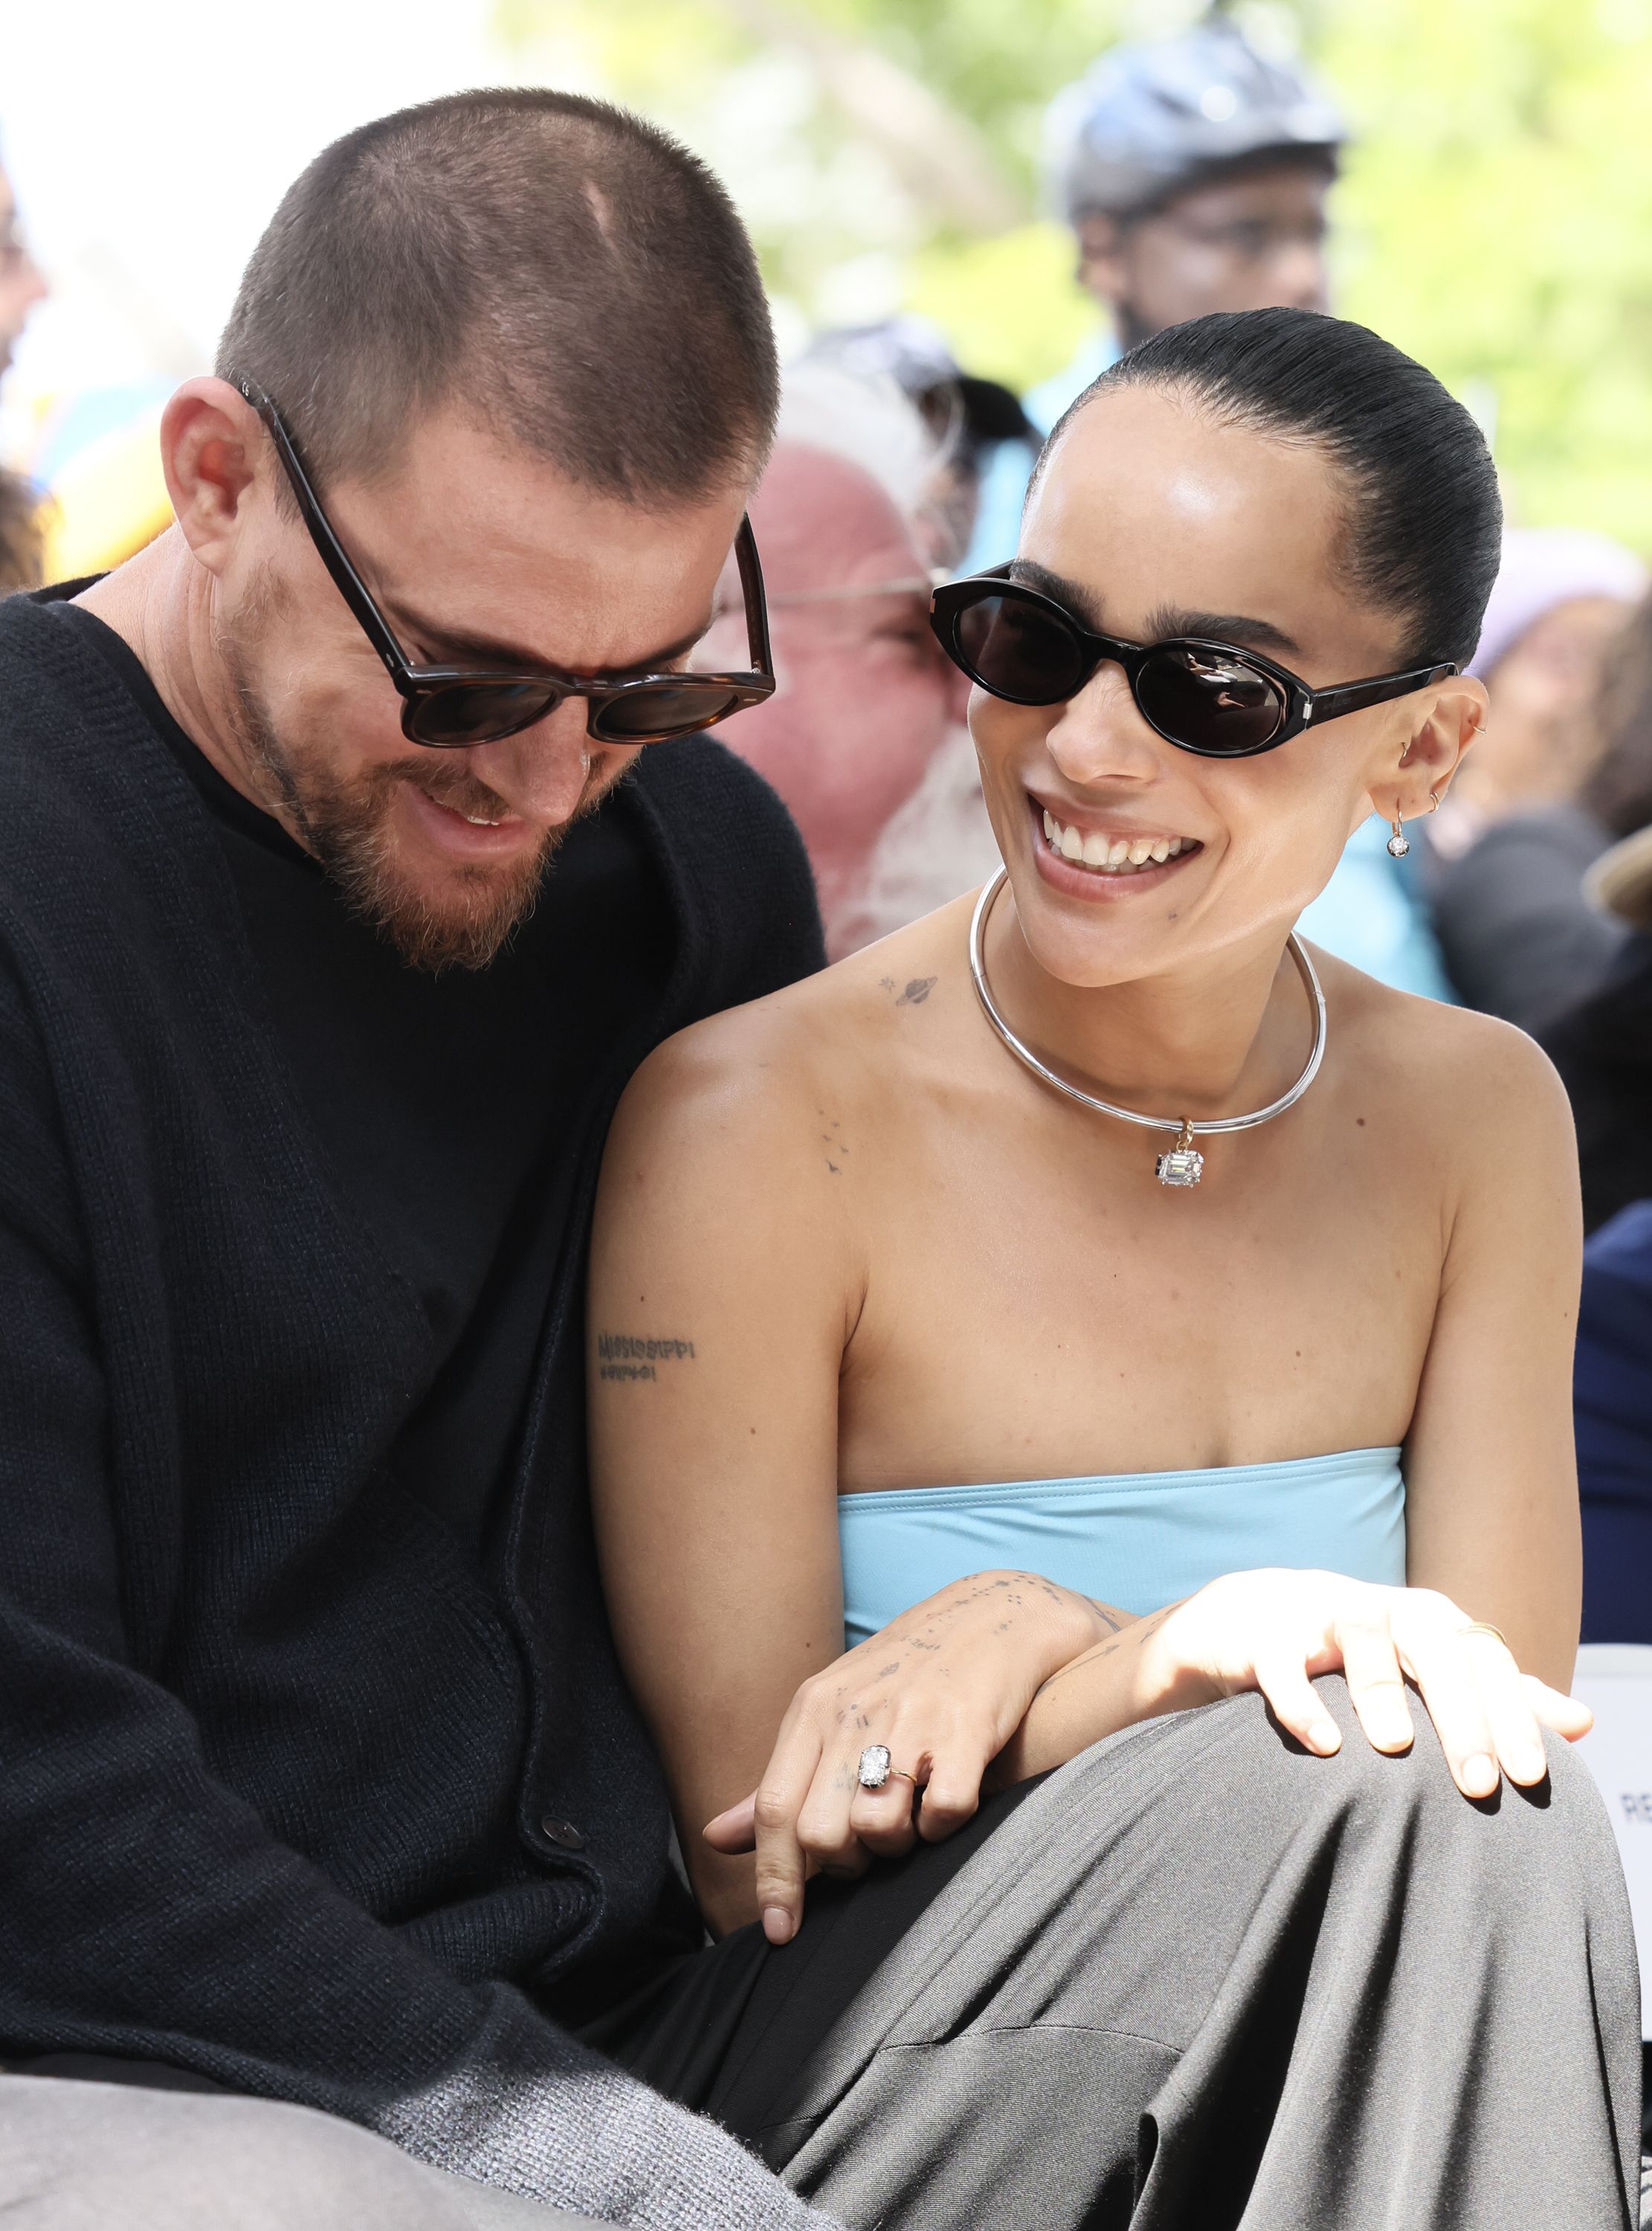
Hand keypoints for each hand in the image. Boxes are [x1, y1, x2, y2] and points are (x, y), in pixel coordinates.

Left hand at [703, 1569, 1125, 1945]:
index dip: (773, 1880)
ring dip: (895, 1847)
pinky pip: (943, 1814)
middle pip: (822, 1833)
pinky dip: (943, 1828)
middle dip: (844, 1864)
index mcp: (813, 1709)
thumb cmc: (903, 1676)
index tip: (780, 1932)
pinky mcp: (968, 1732)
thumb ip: (778, 1782)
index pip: (774, 1809)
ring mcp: (912, 1721)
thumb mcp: (830, 1713)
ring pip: (878, 1830)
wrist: (994, 1613)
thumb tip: (714, 1839)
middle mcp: (854, 1713)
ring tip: (908, 1821)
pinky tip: (945, 1805)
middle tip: (867, 1850)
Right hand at [1131, 1569, 1590, 1799]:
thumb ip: (1500, 1697)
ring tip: (1396, 1750)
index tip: (1530, 1780)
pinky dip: (1302, 1701)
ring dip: (1382, 1691)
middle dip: (1461, 1714)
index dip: (1513, 1716)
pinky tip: (1323, 1745)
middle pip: (1434, 1647)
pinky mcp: (1265, 1635)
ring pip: (1362, 1639)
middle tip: (1480, 1783)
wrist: (1250, 1620)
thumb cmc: (1357, 1656)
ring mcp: (1321, 1614)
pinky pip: (1282, 1665)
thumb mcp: (1429, 1672)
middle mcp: (1385, 1610)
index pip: (1486, 1660)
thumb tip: (1582, 1723)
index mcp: (1431, 1622)